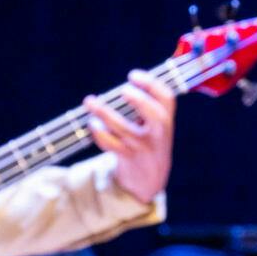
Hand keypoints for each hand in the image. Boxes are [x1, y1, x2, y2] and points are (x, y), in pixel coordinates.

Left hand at [87, 70, 176, 200]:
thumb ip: (147, 106)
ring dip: (104, 112)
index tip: (133, 75)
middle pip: (154, 113)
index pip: (167, 98)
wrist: (149, 179)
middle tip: (123, 89)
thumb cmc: (149, 143)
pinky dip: (99, 133)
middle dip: (138, 99)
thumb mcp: (157, 126)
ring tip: (89, 101)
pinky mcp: (128, 157)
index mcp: (166, 120)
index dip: (152, 83)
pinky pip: (111, 143)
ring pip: (123, 128)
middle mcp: (158, 133)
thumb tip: (126, 82)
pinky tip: (93, 124)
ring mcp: (144, 146)